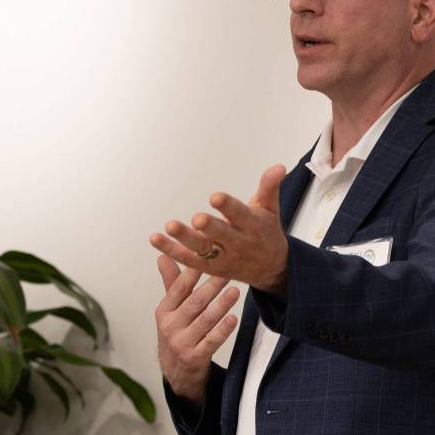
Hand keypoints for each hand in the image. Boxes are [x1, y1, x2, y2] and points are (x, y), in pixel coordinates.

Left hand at [149, 165, 288, 295]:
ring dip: (184, 239)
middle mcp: (238, 243)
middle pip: (222, 236)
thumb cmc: (266, 232)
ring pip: (202, 249)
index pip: (240, 215)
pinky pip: (189, 260)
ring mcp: (223, 257)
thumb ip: (269, 187)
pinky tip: (156, 239)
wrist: (271, 268)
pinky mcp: (210, 267)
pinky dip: (172, 250)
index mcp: (253, 226)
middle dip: (210, 228)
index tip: (216, 197)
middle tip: (197, 219)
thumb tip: (279, 166)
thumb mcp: (271, 208)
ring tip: (169, 225)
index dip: (228, 207)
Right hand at [154, 255, 240, 404]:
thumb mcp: (170, 310)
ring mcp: (182, 343)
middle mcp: (170, 326)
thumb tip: (163, 256)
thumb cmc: (176, 332)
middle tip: (228, 271)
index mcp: (164, 311)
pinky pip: (211, 342)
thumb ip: (171, 283)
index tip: (206, 256)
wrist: (175, 372)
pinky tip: (233, 318)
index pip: (179, 288)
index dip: (192, 272)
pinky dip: (223, 330)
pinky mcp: (195, 358)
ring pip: (205, 320)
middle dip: (212, 285)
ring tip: (235, 291)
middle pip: (194, 302)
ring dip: (221, 305)